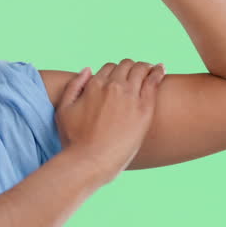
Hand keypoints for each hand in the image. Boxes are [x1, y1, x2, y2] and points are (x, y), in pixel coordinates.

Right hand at [54, 59, 165, 183]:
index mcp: (94, 84)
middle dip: (129, 67)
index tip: (119, 78)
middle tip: (135, 74)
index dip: (114, 72)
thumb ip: (74, 86)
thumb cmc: (75, 140)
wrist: (91, 161)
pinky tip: (161, 69)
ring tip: (150, 70)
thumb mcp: (64, 110)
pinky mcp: (145, 108)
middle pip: (126, 65)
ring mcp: (130, 96)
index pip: (109, 67)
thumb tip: (87, 69)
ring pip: (140, 69)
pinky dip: (158, 71)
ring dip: (144, 67)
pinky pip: (154, 81)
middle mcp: (113, 86)